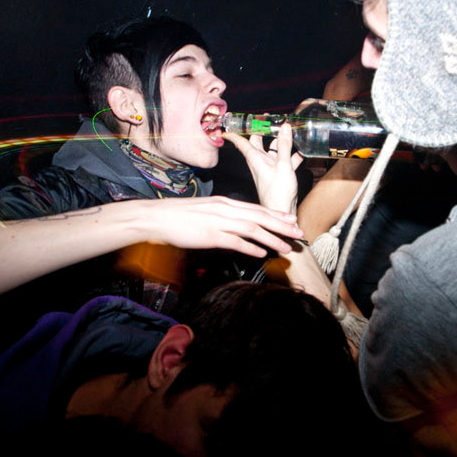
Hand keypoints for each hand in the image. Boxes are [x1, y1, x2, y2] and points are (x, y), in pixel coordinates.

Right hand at [145, 196, 303, 256]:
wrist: (157, 217)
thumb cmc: (179, 216)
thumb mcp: (207, 210)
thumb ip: (224, 216)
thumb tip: (237, 225)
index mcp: (225, 203)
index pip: (257, 208)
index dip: (276, 214)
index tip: (292, 219)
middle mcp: (226, 210)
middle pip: (260, 216)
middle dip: (282, 225)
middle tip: (299, 232)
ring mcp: (218, 222)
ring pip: (252, 229)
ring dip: (272, 238)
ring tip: (287, 247)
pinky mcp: (210, 235)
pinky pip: (235, 241)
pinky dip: (250, 247)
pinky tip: (262, 253)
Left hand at [223, 123, 302, 213]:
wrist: (282, 212)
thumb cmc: (278, 193)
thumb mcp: (283, 166)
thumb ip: (284, 146)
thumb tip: (284, 127)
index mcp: (255, 159)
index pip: (241, 143)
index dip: (234, 133)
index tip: (228, 126)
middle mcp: (260, 163)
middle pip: (257, 142)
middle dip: (262, 130)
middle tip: (268, 119)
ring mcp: (269, 169)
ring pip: (272, 151)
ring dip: (280, 142)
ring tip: (289, 130)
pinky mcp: (279, 176)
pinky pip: (284, 161)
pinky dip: (291, 155)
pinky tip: (301, 152)